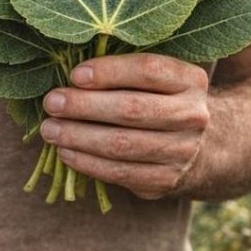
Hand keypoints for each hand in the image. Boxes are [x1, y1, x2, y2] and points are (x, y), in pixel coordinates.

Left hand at [40, 53, 209, 199]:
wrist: (201, 149)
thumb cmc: (159, 102)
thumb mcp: (154, 79)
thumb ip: (121, 72)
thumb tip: (69, 75)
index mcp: (189, 80)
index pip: (148, 70)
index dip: (109, 72)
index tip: (74, 74)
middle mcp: (192, 115)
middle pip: (131, 109)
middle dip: (84, 106)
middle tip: (52, 102)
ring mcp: (181, 151)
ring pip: (122, 144)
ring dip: (78, 137)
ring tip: (49, 130)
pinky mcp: (165, 180)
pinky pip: (119, 173)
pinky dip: (87, 163)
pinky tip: (64, 152)